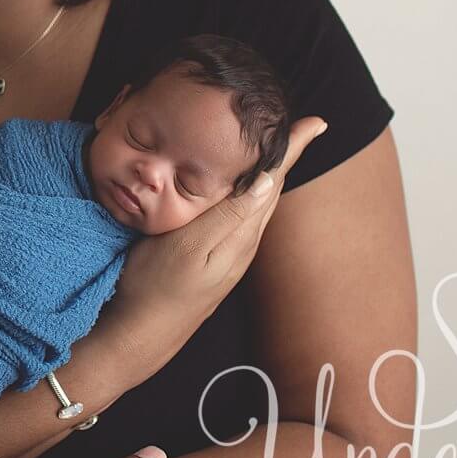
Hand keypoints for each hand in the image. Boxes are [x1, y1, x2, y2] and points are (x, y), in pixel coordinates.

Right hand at [109, 116, 327, 320]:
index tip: (316, 123)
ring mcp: (229, 252)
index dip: (292, 151)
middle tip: (299, 124)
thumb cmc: (156, 287)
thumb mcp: (188, 246)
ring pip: (256, 202)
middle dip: (285, 155)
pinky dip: (247, 190)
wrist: (140, 334)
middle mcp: (242, 243)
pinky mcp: (214, 257)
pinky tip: (239, 185)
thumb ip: (227, 215)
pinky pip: (240, 215)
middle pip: (270, 189)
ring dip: (268, 172)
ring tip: (277, 145)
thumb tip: (267, 180)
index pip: (272, 182)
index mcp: (240, 234)